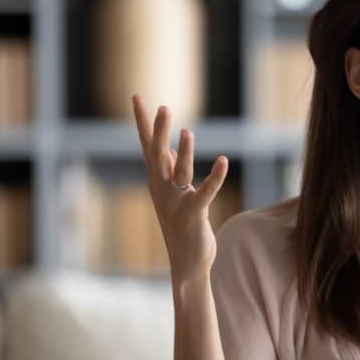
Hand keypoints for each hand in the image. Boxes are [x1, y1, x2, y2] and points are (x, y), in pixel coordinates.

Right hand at [132, 94, 228, 279]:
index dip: (143, 122)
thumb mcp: (173, 192)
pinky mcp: (193, 214)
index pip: (148, 145)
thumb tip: (168, 146)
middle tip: (161, 107)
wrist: (187, 263)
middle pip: (157, 154)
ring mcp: (176, 202)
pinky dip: (215, 176)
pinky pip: (205, 192)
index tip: (137, 97)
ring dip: (184, 152)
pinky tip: (223, 161)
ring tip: (188, 132)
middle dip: (158, 131)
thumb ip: (170, 169)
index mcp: (157, 181)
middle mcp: (162, 189)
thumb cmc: (181, 225)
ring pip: (179, 172)